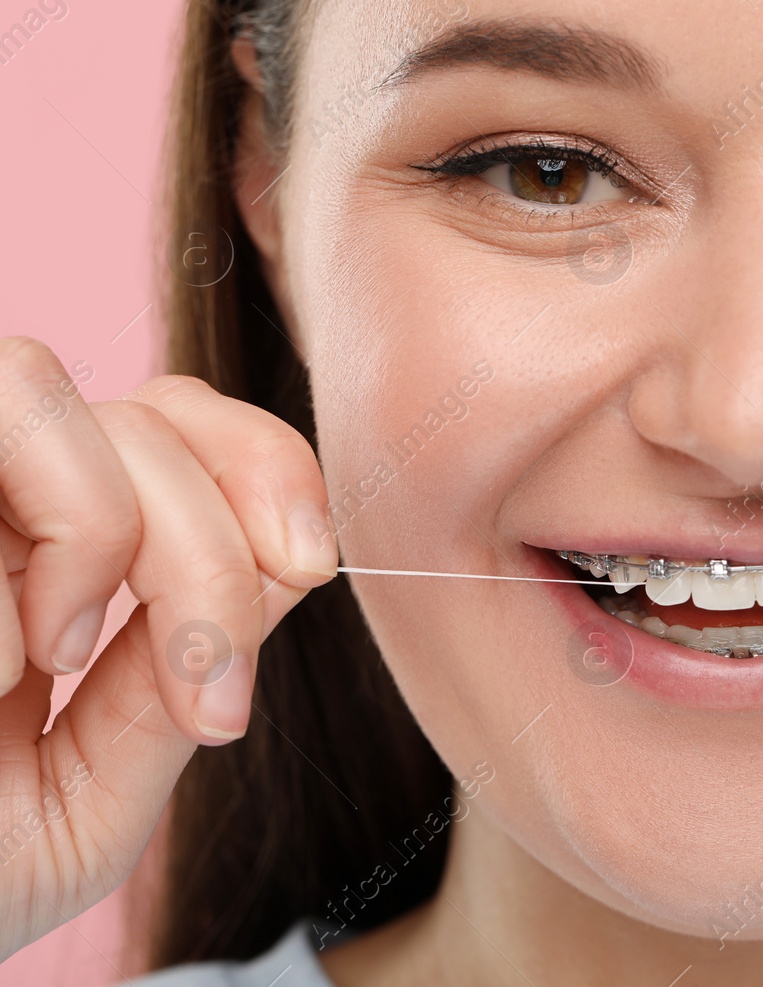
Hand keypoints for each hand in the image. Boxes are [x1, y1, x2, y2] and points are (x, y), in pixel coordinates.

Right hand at [0, 338, 335, 954]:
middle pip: (140, 415)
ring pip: (36, 388)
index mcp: (37, 547)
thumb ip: (177, 672)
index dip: (265, 461)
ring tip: (54, 661)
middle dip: (209, 550)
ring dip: (98, 528)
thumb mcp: (92, 792)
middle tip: (209, 695)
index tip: (310, 566)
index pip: (176, 417)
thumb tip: (294, 557)